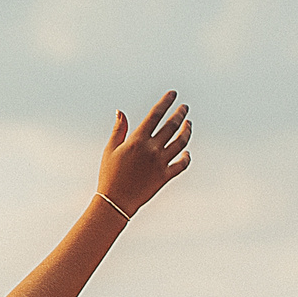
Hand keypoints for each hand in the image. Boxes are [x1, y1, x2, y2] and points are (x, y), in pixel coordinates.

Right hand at [96, 90, 190, 217]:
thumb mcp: (110, 150)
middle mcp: (152, 149)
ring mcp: (161, 163)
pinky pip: (182, 165)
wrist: (115, 202)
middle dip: (180, 114)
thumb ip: (119, 129)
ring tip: (188, 124)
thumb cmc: (109, 175)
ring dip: (186, 131)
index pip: (155, 115)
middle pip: (172, 126)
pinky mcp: (165, 177)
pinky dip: (187, 157)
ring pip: (181, 142)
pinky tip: (187, 152)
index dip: (165, 102)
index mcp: (138, 140)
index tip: (173, 94)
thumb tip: (120, 111)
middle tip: (184, 108)